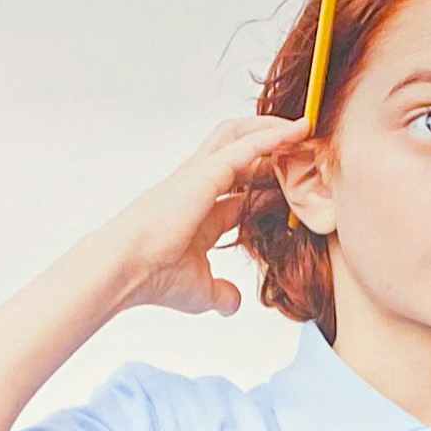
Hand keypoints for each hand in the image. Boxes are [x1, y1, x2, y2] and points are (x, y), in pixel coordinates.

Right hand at [107, 115, 306, 315]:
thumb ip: (220, 292)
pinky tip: (297, 130)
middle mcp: (198, 185)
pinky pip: (247, 145)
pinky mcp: (206, 172)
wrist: (127, 269)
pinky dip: (273, 135)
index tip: (294, 187)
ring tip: (302, 127)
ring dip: (271, 128)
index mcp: (198, 209)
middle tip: (301, 144)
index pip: (239, 189)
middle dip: (268, 144)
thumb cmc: (154, 278)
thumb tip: (233, 304)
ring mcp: (200, 174)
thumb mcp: (200, 290)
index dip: (267, 187)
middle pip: (236, 149)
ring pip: (239, 134)